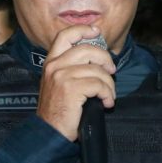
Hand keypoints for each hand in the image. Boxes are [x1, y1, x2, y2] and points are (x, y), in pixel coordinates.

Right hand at [37, 25, 116, 140]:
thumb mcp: (58, 83)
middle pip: (87, 49)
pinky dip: (107, 94)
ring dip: (108, 83)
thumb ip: (71, 67)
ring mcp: (62, 76)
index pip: (65, 35)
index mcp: (51, 62)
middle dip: (105, 58)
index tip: (96, 32)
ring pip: (97, 70)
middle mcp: (54, 66)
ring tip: (108, 95)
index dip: (83, 30)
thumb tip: (98, 58)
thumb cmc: (58, 110)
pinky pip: (99, 85)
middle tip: (112, 70)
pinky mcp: (71, 89)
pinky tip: (106, 103)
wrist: (49, 132)